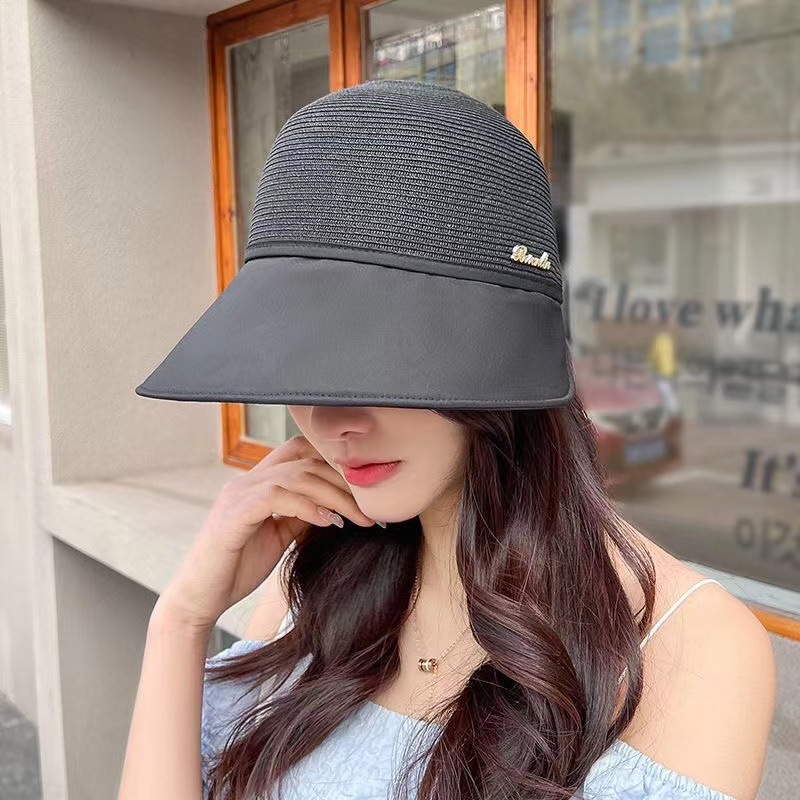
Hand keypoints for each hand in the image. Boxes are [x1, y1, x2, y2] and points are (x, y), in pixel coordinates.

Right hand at [155, 435, 378, 630]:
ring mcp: (238, 494)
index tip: (362, 489)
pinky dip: (308, 507)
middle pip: (304, 460)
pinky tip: (330, 523)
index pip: (299, 451)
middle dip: (342, 482)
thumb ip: (301, 515)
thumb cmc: (237, 567)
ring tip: (358, 518)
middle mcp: (246, 481)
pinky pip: (277, 497)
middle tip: (371, 507)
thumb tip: (335, 504)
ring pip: (296, 476)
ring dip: (334, 495)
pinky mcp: (234, 514)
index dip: (333, 463)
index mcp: (256, 482)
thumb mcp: (280, 536)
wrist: (200, 599)